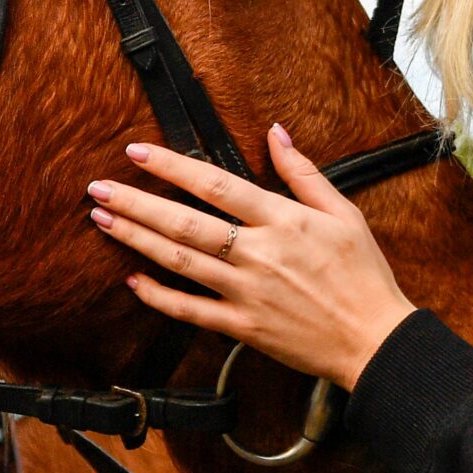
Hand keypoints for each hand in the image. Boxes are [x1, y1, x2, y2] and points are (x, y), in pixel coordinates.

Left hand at [88, 126, 415, 389]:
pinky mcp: (242, 327)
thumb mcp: (343, 212)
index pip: (216, 184)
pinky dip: (159, 296)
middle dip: (137, 203)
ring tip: (103, 220)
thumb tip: (275, 132)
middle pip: (185, 222)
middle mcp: (259, 253)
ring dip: (136, 240)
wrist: (374, 340)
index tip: (138, 152)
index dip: (173, 167)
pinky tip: (133, 281)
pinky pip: (191, 310)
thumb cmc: (362, 274)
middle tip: (98, 187)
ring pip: (180, 261)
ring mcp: (247, 292)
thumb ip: (303, 172)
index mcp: (283, 220)